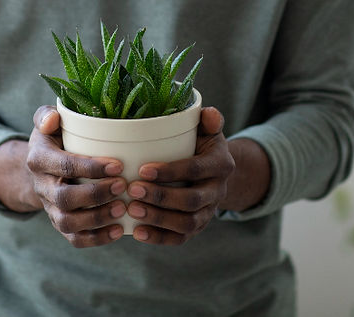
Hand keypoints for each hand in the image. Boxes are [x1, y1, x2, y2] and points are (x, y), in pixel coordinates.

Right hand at [25, 105, 128, 247]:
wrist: (41, 167)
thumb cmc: (53, 138)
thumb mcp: (47, 122)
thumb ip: (47, 116)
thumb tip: (54, 118)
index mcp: (39, 159)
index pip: (64, 166)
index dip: (91, 167)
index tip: (118, 165)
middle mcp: (41, 187)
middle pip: (65, 198)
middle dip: (95, 194)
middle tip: (123, 186)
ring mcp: (50, 208)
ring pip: (68, 223)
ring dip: (97, 219)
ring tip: (122, 209)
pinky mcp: (60, 223)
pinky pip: (74, 239)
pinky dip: (96, 239)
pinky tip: (118, 230)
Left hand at [126, 107, 235, 244]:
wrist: (214, 171)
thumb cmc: (201, 143)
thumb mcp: (207, 129)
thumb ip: (208, 120)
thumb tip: (209, 114)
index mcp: (221, 164)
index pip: (196, 169)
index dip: (171, 171)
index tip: (142, 169)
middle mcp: (218, 190)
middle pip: (192, 200)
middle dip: (161, 197)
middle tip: (132, 190)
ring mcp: (209, 212)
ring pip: (188, 223)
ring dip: (159, 219)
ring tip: (133, 211)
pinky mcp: (198, 227)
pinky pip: (181, 238)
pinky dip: (160, 238)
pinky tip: (138, 233)